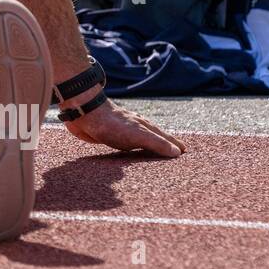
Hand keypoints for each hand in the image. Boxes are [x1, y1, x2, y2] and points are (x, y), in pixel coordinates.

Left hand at [64, 90, 186, 156]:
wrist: (84, 113)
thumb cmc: (112, 124)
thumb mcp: (139, 135)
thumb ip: (157, 143)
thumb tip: (177, 152)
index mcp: (145, 127)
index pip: (164, 138)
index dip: (174, 145)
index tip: (184, 151)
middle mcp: (136, 128)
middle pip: (153, 138)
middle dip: (163, 145)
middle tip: (174, 153)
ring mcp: (122, 132)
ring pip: (138, 141)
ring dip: (147, 148)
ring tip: (153, 155)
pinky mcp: (108, 136)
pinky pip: (123, 146)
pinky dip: (130, 150)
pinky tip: (127, 152)